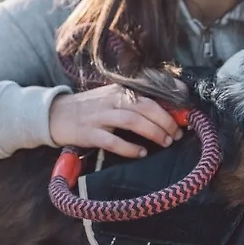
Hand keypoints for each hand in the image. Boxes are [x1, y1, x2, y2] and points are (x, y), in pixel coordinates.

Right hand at [50, 83, 184, 157]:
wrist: (57, 115)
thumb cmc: (91, 108)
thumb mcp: (114, 98)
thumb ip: (137, 102)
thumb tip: (167, 108)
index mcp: (121, 90)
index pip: (151, 92)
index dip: (171, 103)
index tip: (187, 114)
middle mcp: (112, 99)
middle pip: (146, 107)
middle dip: (166, 121)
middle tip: (177, 134)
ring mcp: (100, 116)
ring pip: (132, 121)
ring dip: (153, 132)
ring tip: (165, 143)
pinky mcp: (89, 133)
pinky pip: (112, 140)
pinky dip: (129, 148)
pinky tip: (141, 154)